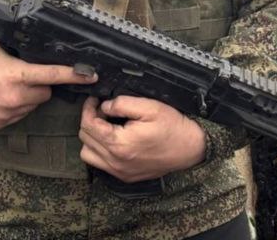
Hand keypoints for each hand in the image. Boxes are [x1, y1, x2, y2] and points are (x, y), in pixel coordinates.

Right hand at [0, 37, 97, 129]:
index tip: (92, 75)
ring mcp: (8, 113)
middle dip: (41, 83)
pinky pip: (19, 115)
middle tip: (23, 74)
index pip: (53, 74)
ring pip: (33, 105)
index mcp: (17, 74)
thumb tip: (38, 44)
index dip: (75, 74)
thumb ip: (19, 47)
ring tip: (7, 85)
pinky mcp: (0, 124)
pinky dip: (15, 107)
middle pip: (46, 92)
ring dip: (28, 96)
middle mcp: (15, 97)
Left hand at [78, 95, 205, 182]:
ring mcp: (120, 171)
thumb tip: (104, 106)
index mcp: (120, 144)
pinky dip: (100, 152)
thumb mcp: (149, 107)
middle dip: (90, 121)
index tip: (95, 100)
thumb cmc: (172, 127)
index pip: (88, 125)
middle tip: (103, 111)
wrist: (191, 149)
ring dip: (92, 138)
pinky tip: (114, 140)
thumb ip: (122, 104)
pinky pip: (100, 164)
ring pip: (88, 154)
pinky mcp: (125, 176)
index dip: (88, 109)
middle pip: (85, 138)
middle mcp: (116, 162)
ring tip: (107, 126)